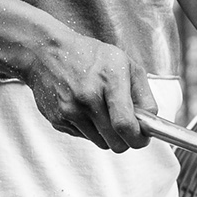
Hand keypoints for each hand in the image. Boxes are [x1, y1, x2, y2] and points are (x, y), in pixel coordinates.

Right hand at [23, 26, 156, 149]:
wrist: (45, 52)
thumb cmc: (90, 56)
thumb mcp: (125, 63)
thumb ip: (143, 94)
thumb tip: (151, 123)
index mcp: (109, 80)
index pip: (126, 125)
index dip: (139, 138)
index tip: (143, 137)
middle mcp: (88, 97)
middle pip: (116, 143)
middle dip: (127, 140)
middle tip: (127, 127)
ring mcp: (70, 111)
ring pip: (101, 144)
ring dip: (108, 135)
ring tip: (104, 112)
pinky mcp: (57, 120)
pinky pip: (84, 137)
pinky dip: (90, 129)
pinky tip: (85, 109)